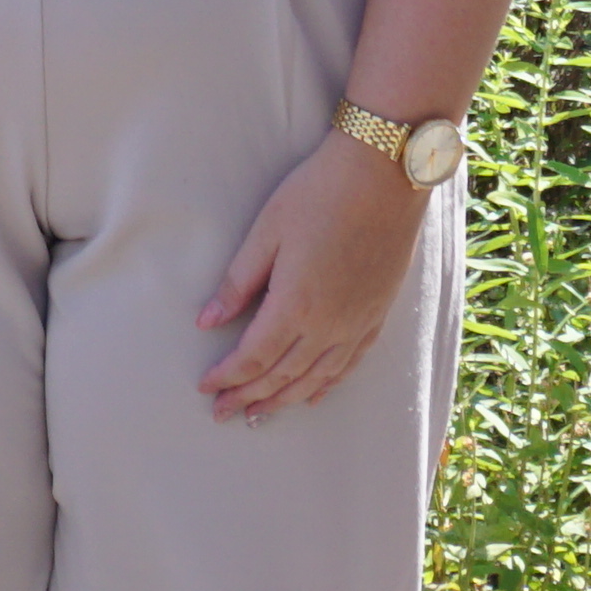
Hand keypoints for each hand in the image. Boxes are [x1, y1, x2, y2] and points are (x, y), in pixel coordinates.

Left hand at [199, 134, 428, 418]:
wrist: (385, 175)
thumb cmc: (319, 193)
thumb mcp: (268, 231)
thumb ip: (238, 281)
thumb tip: (207, 322)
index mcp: (296, 305)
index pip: (254, 358)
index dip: (227, 376)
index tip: (205, 387)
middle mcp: (329, 325)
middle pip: (282, 375)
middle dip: (248, 396)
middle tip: (222, 413)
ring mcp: (357, 323)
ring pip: (315, 378)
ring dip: (284, 399)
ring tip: (259, 415)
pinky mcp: (376, 315)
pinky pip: (348, 365)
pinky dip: (325, 385)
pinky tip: (312, 394)